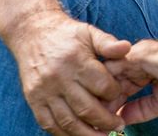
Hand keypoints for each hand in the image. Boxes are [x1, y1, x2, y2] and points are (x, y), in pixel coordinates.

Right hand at [2, 9, 130, 135]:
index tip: (122, 96)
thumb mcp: (89, 32)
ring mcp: (44, 92)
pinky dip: (64, 134)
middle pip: (86, 108)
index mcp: (76, 60)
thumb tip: (127, 48)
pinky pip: (48, 124)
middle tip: (119, 126)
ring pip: (67, 121)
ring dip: (87, 134)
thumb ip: (108, 43)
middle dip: (106, 121)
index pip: (101, 86)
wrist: (31, 32)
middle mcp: (59, 78)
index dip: (115, 94)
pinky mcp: (33, 100)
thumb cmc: (66, 34)